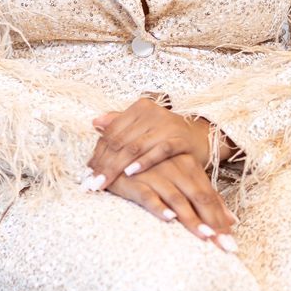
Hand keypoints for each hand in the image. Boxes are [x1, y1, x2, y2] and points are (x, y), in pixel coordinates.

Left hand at [84, 97, 218, 187]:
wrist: (203, 137)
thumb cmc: (167, 135)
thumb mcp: (143, 127)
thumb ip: (119, 124)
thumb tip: (95, 122)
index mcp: (139, 108)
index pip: (112, 132)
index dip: (98, 152)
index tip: (87, 171)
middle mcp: (152, 113)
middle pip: (120, 141)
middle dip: (104, 164)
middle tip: (91, 182)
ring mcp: (167, 126)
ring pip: (134, 147)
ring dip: (116, 167)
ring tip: (103, 181)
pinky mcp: (180, 140)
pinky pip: (159, 151)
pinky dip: (143, 162)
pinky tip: (130, 173)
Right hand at [103, 155, 238, 251]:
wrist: (115, 156)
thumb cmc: (152, 170)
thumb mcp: (181, 179)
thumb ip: (205, 196)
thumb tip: (232, 220)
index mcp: (189, 166)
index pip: (210, 196)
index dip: (222, 219)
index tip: (231, 242)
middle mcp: (175, 168)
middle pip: (199, 198)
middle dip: (213, 223)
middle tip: (224, 245)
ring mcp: (155, 174)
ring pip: (177, 198)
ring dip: (191, 218)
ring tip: (205, 235)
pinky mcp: (134, 182)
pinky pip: (148, 196)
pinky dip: (159, 207)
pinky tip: (169, 218)